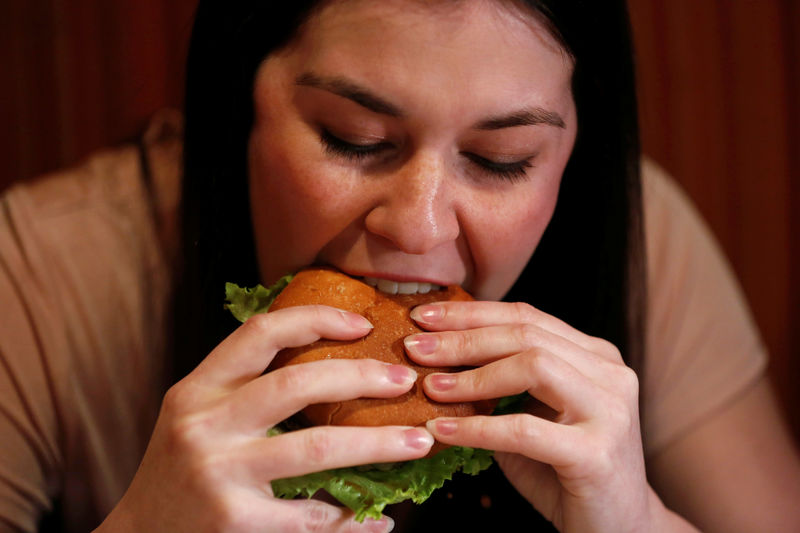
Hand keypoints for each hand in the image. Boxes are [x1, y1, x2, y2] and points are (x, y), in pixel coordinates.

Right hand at [99, 305, 432, 531]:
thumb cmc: (180, 469)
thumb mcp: (196, 414)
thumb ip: (244, 387)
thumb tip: (332, 360)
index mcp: (198, 389)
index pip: (260, 333)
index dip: (317, 319)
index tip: (364, 324)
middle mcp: (205, 425)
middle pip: (298, 383)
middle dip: (362, 377)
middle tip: (405, 381)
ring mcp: (219, 475)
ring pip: (316, 447)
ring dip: (377, 444)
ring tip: (418, 442)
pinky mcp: (235, 522)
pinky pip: (311, 516)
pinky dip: (353, 517)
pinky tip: (379, 517)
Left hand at [404, 301, 655, 532]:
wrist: (615, 528)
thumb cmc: (561, 470)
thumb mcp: (530, 415)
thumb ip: (499, 384)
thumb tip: (433, 358)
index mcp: (594, 354)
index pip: (526, 316)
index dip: (471, 313)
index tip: (424, 315)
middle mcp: (609, 372)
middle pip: (526, 335)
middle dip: (463, 338)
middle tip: (415, 348)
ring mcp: (609, 410)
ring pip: (533, 367)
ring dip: (472, 377)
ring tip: (429, 387)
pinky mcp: (598, 453)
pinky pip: (525, 430)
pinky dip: (478, 427)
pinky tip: (443, 429)